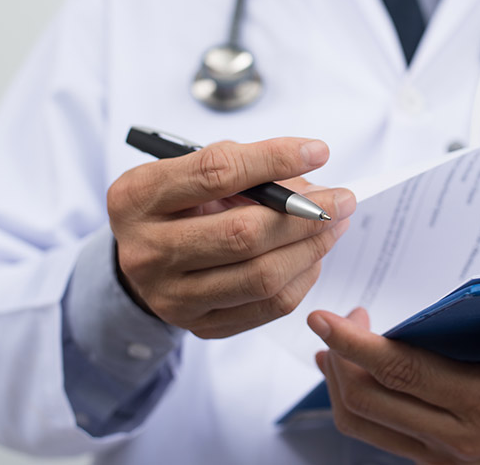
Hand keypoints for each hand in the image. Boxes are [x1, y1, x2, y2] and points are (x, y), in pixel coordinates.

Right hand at [107, 137, 354, 337]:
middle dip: (305, 213)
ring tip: (335, 225)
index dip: (273, 159)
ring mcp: (171, 297)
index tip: (318, 152)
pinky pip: (269, 306)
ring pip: (262, 276)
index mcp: (137, 197)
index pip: (215, 173)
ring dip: (312, 247)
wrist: (144, 258)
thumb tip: (313, 185)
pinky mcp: (199, 327)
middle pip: (242, 234)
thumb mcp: (192, 171)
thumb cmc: (179, 203)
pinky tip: (313, 255)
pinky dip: (303, 277)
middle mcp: (146, 252)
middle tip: (343, 199)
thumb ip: (244, 169)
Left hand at [308, 308, 479, 464]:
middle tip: (342, 316)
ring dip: (340, 379)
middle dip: (340, 354)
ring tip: (341, 341)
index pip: (401, 372)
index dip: (354, 344)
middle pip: (367, 400)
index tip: (324, 317)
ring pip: (362, 422)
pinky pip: (378, 433)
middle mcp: (455, 439)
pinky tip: (353, 371)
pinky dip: (354, 401)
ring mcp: (441, 456)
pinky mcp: (435, 461)